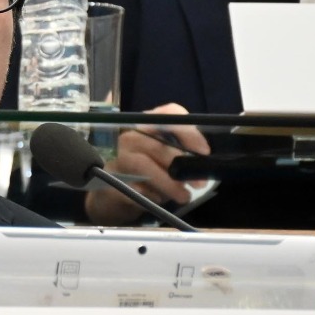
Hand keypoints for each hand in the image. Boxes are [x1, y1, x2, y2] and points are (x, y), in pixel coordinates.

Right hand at [84, 103, 209, 224]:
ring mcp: (117, 157)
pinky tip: (158, 200)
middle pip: (157, 144)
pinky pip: (132, 186)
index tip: (204, 152)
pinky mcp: (110, 179)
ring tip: (183, 197)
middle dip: (182, 165)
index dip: (188, 131)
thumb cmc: (144, 172)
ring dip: (168, 183)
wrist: (113, 193)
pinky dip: (150, 195)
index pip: (168, 114)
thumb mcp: (163, 159)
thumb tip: (203, 166)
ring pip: (143, 165)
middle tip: (198, 184)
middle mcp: (130, 136)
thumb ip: (181, 155)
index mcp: (147, 125)